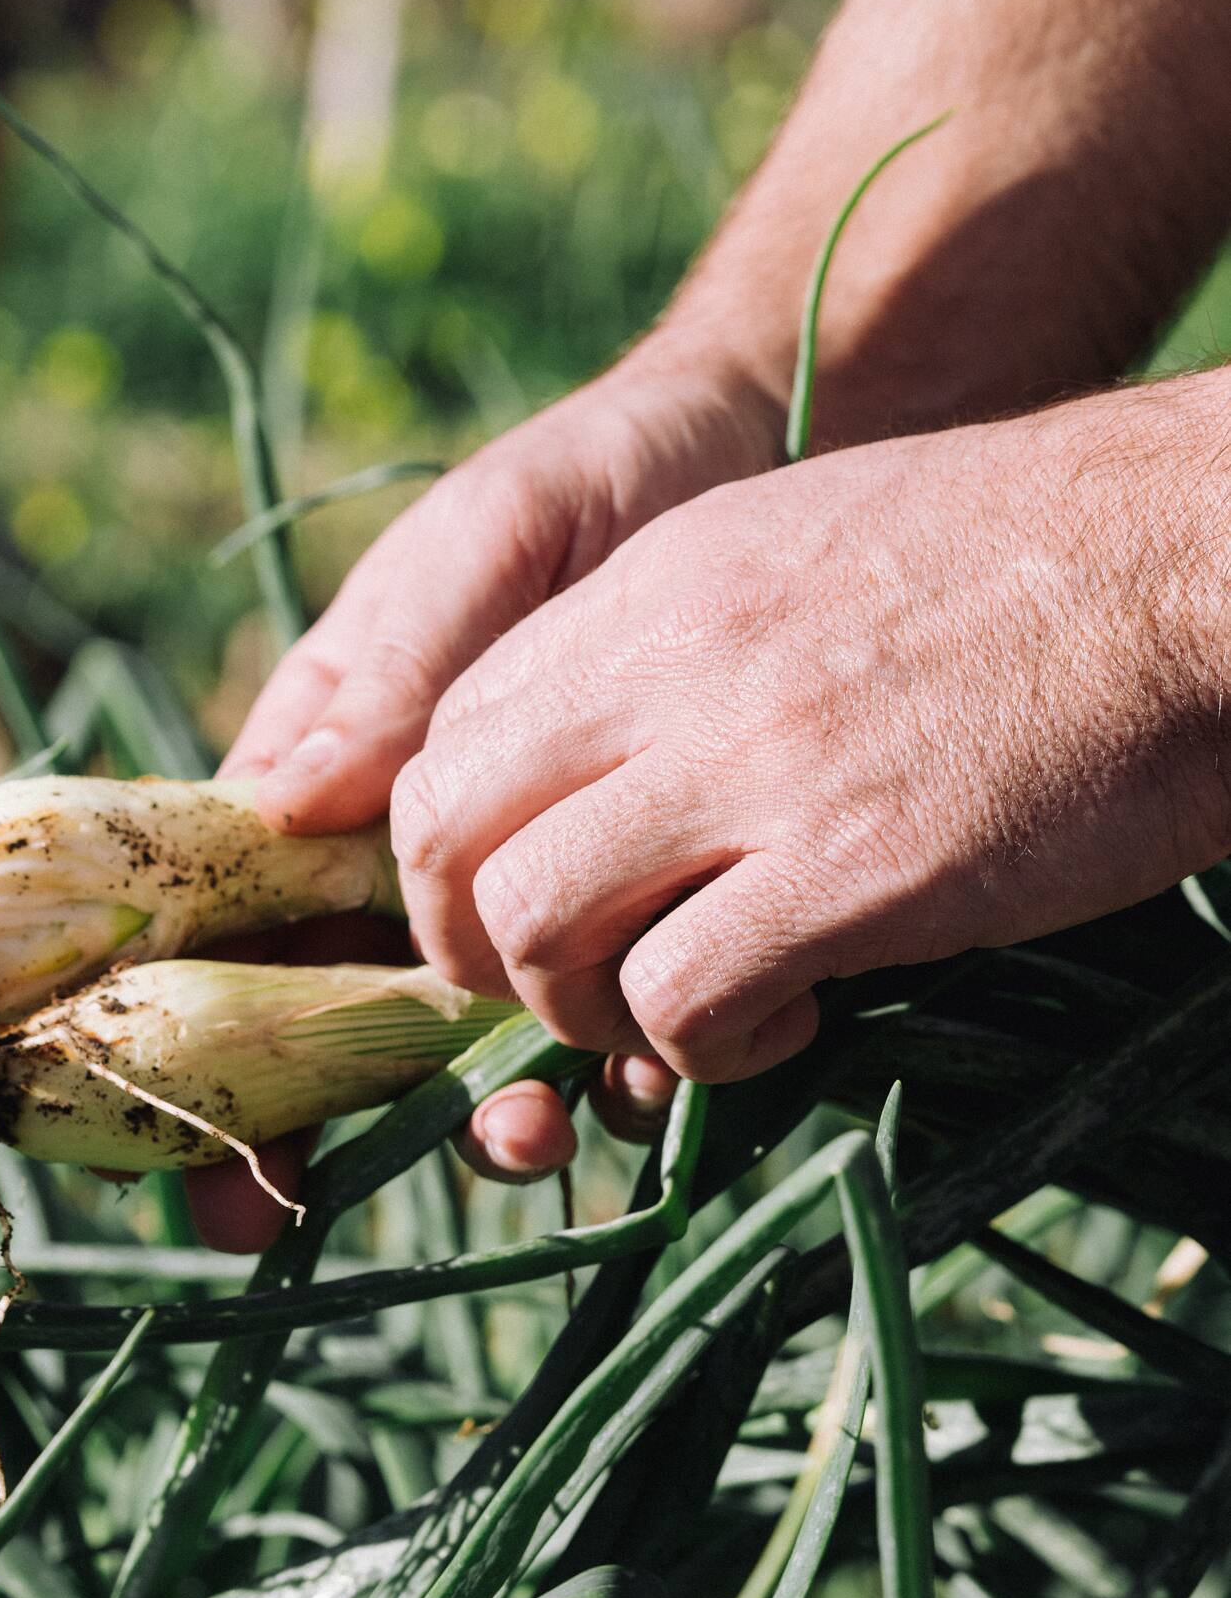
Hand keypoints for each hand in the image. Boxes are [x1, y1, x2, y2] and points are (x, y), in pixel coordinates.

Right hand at [194, 357, 777, 1248]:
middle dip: (351, 1120)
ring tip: (537, 1129)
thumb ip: (400, 663)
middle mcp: (415, 842)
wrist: (768, 460)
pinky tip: (652, 1071)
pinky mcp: (643, 893)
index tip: (228, 1174)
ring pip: (476, 1038)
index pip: (240, 920)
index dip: (216, 1056)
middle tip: (360, 1179)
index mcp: (339, 764)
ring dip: (490, 1109)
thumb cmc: (595, 482)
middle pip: (344, 1014)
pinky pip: (612, 1002)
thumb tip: (291, 799)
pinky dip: (619, 1055)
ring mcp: (530, 879)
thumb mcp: (494, 542)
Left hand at [389, 377, 1230, 1081]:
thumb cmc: (1015, 563)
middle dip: (474, 942)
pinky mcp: (848, 870)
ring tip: (675, 1010)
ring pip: (531, 926)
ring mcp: (750, 766)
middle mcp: (666, 667)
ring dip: (581, 1008)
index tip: (531, 898)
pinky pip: (680, 1003)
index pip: (446, 733)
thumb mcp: (794, 548)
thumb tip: (600, 768)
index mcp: (647, 587)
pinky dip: (704, 1049)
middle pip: (441, 833)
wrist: (1186, 555)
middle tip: (571, 979)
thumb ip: (670, 646)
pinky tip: (784, 1022)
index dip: (459, 847)